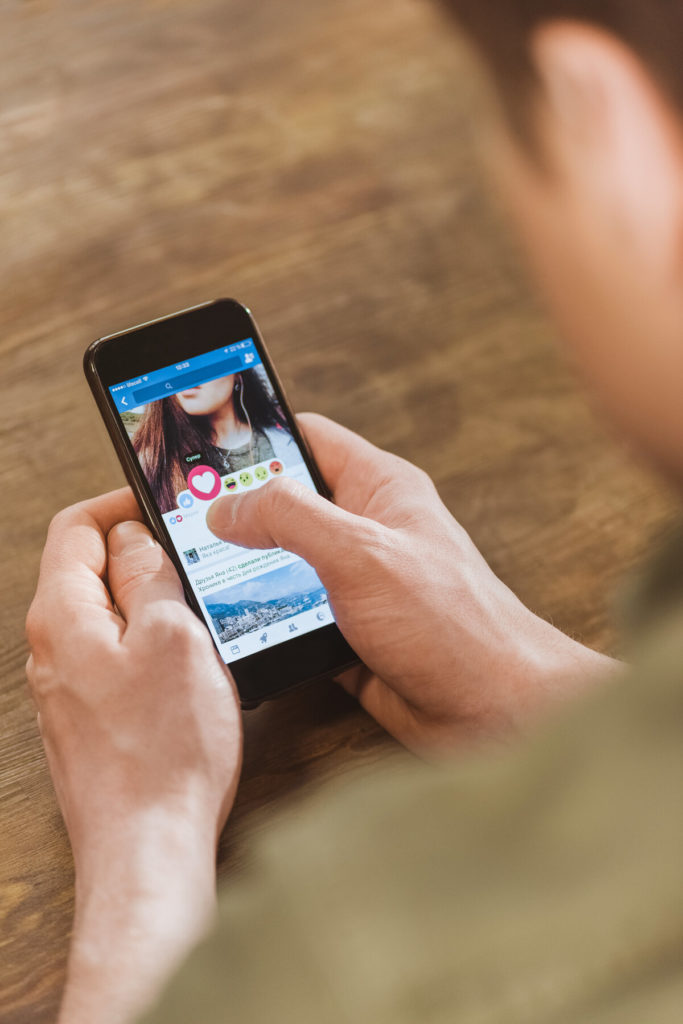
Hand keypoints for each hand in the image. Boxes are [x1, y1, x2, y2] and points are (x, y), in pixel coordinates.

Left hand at [26, 488, 241, 1023]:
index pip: (74, 529)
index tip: (158, 503)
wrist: (147, 849)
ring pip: (105, 616)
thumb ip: (150, 576)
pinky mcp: (88, 719)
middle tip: (192, 559)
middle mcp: (52, 650)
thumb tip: (135, 539)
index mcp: (63, 616)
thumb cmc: (164, 749)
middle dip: (139, 554)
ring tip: (198, 613)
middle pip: (87, 571)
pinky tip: (187, 667)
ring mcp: (67, 688)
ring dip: (149, 603)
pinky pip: (114, 658)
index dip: (117, 504)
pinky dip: (148, 645)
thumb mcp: (174, 637)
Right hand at [207, 414, 615, 752]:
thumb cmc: (452, 623)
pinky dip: (262, 623)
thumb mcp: (362, 553)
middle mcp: (367, 531)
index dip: (254, 434)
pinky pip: (291, 619)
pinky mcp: (348, 635)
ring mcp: (357, 585)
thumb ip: (290, 517)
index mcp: (380, 488)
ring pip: (283, 565)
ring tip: (191, 577)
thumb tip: (225, 506)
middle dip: (235, 513)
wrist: (496, 713)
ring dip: (244, 574)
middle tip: (177, 522)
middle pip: (286, 505)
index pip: (306, 437)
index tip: (200, 446)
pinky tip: (229, 629)